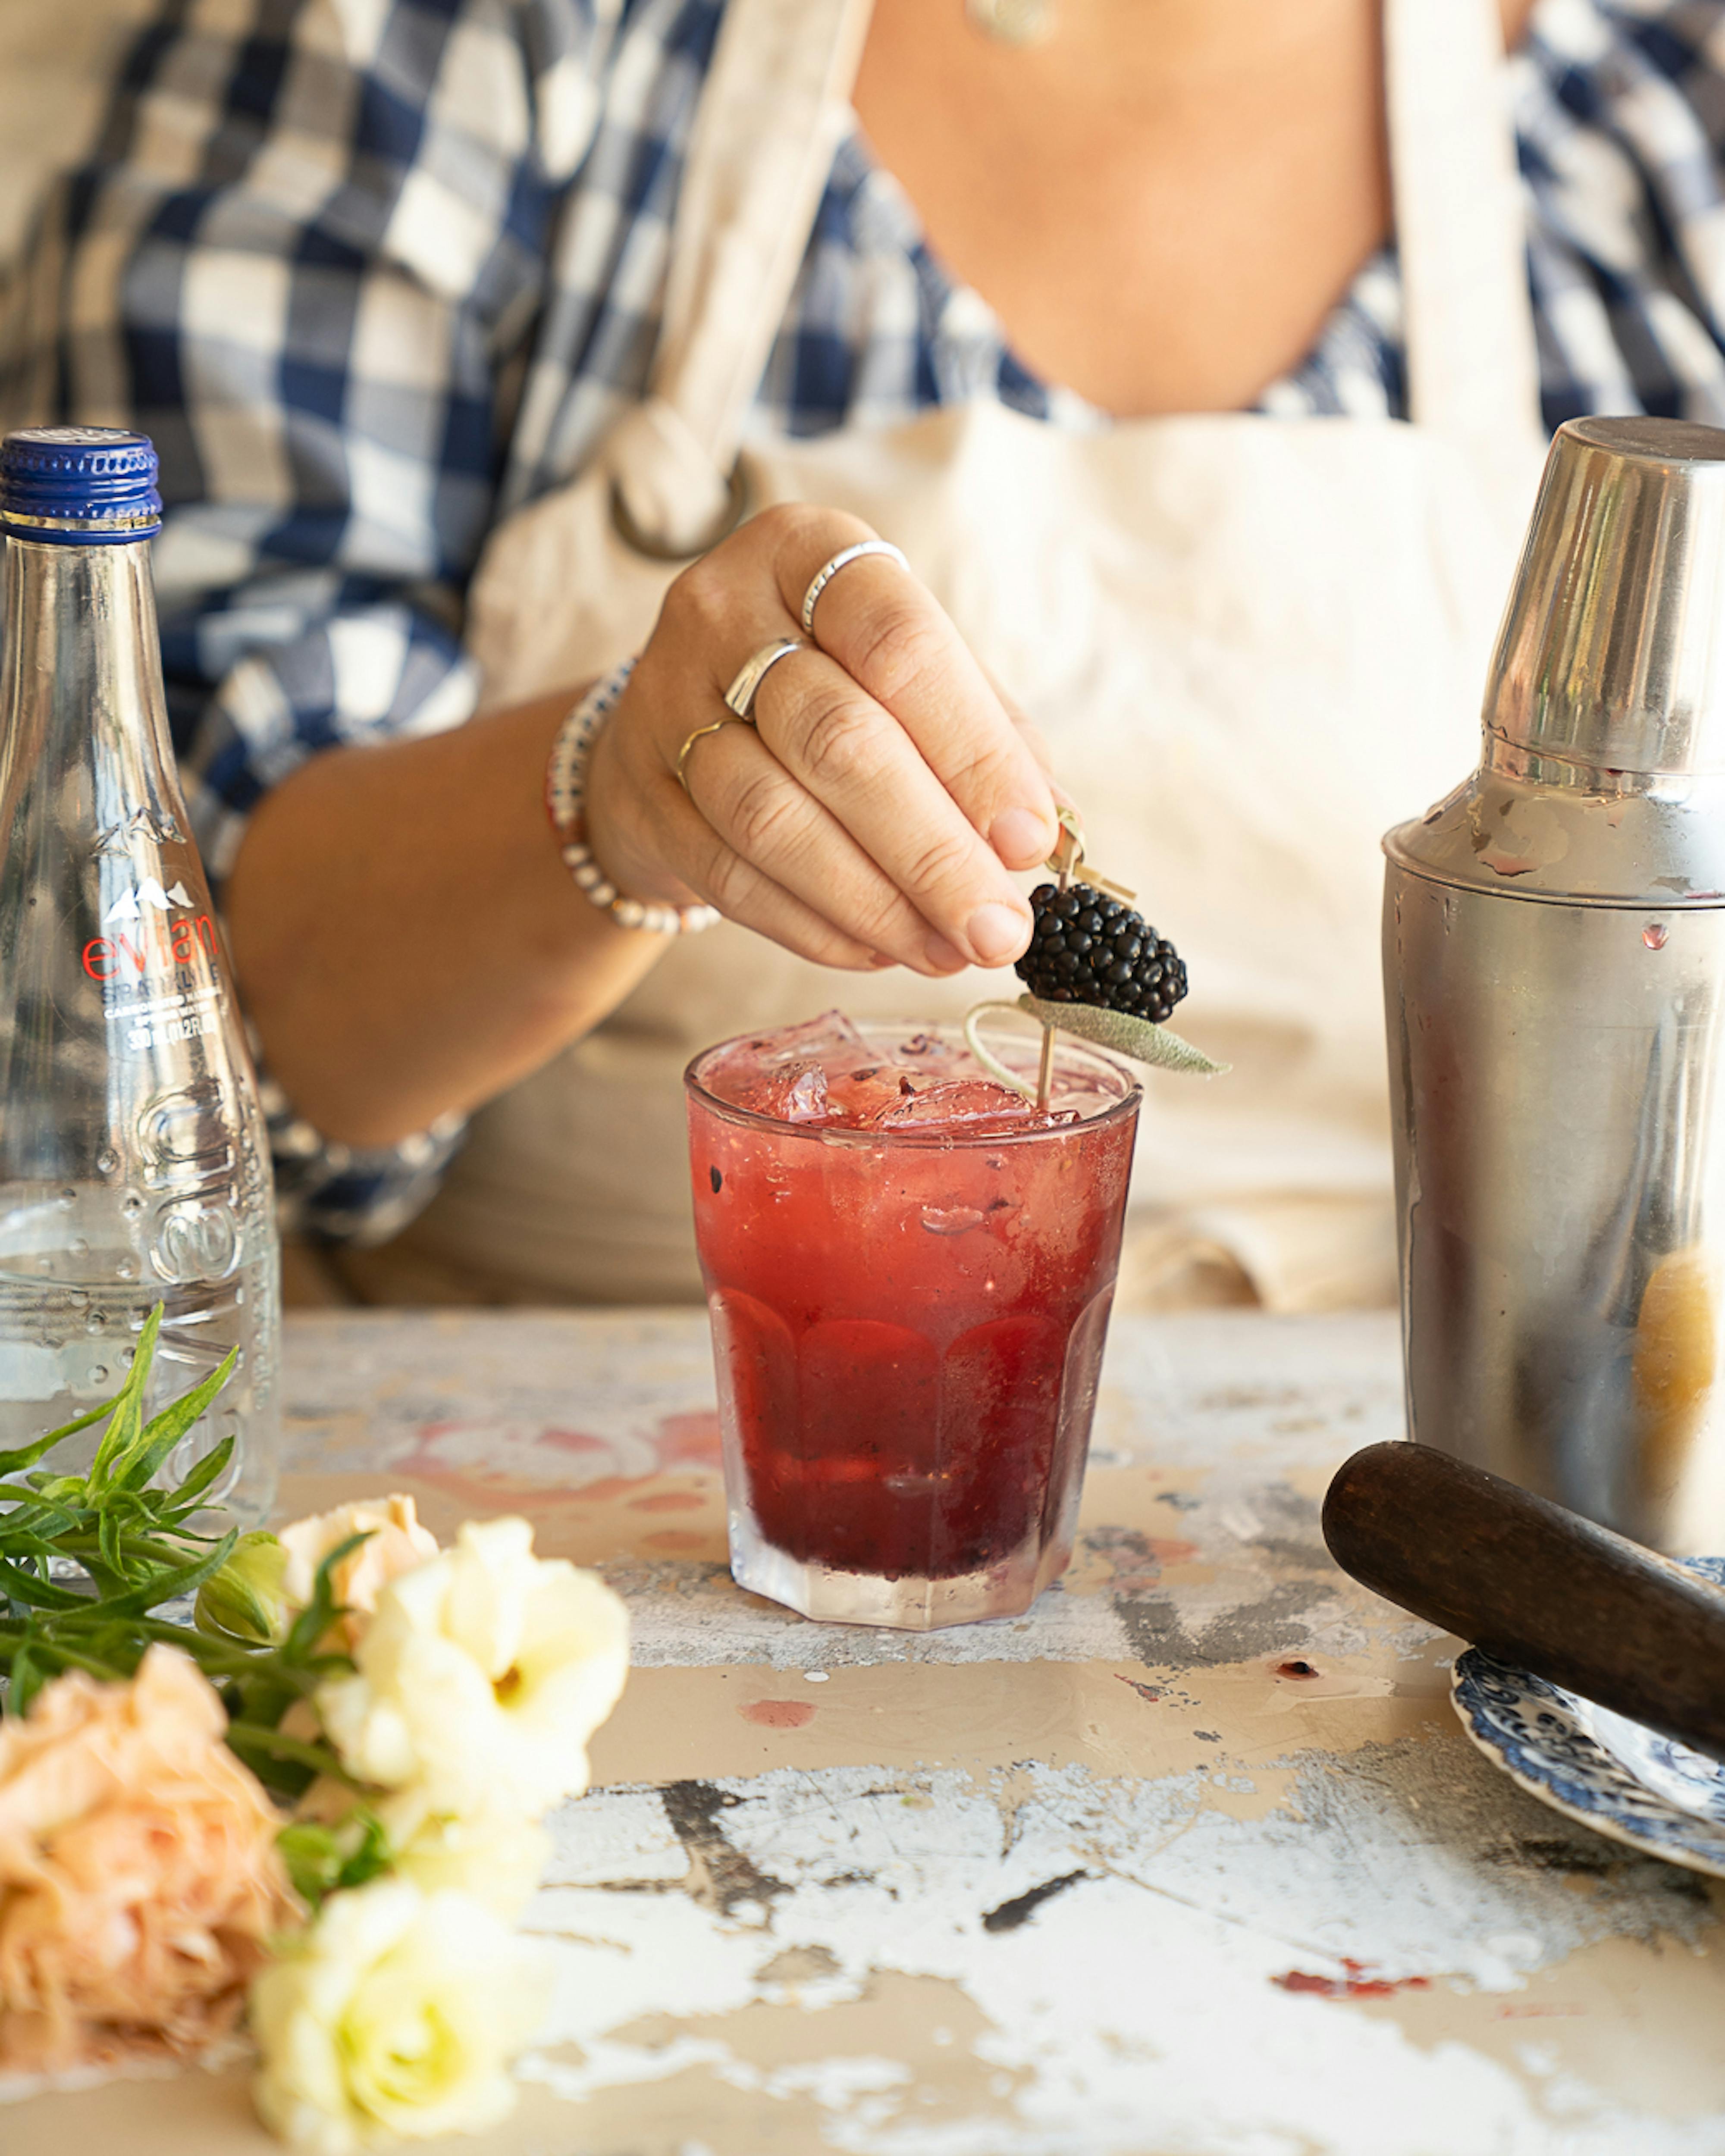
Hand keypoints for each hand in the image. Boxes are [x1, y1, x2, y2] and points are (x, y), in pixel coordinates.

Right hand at [583, 505, 1059, 973]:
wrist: (676, 716)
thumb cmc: (826, 686)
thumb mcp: (907, 674)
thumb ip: (982, 734)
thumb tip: (1044, 833)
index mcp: (809, 553)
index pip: (898, 644)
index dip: (973, 749)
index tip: (1028, 838)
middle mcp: (723, 611)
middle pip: (835, 739)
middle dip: (931, 851)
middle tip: (996, 927)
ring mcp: (664, 699)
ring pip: (773, 819)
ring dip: (873, 903)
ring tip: (946, 951)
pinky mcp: (638, 790)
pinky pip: (729, 875)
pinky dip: (812, 925)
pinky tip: (875, 950)